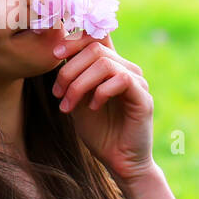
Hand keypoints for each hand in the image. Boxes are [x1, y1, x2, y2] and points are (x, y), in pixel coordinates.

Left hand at [49, 30, 154, 183]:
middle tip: (58, 93)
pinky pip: (121, 80)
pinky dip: (100, 92)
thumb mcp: (78, 100)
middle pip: (95, 49)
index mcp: (111, 66)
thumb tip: (56, 53)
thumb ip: (72, 77)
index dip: (74, 39)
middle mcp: (126, 68)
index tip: (55, 55)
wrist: (119, 161)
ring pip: (104, 63)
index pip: (96, 37)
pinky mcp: (144, 97)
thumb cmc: (99, 131)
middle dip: (69, 70)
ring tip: (69, 105)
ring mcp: (137, 81)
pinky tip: (93, 108)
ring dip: (79, 84)